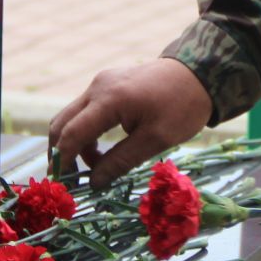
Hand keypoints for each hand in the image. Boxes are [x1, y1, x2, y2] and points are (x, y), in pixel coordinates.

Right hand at [49, 58, 213, 184]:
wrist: (199, 73)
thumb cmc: (182, 107)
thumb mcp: (155, 139)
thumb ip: (121, 160)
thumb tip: (93, 183)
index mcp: (109, 99)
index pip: (71, 134)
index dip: (63, 162)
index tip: (63, 186)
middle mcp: (98, 87)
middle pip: (62, 123)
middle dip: (61, 153)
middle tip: (69, 180)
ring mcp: (101, 83)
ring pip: (71, 116)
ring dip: (75, 143)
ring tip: (95, 168)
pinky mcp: (107, 84)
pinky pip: (85, 110)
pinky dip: (85, 131)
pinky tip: (101, 150)